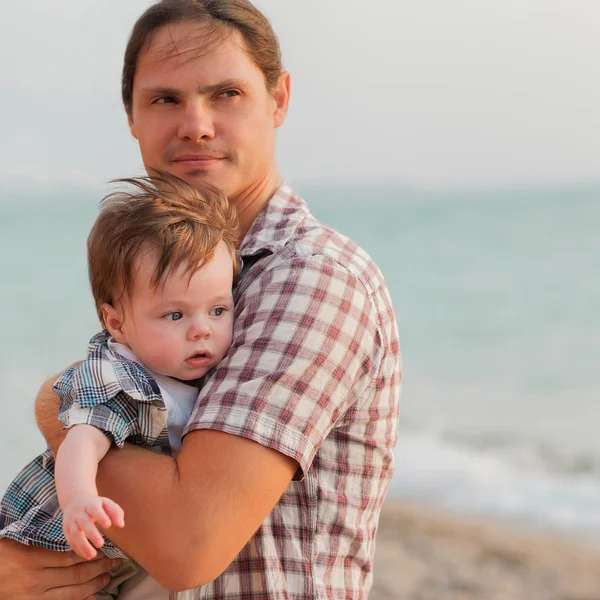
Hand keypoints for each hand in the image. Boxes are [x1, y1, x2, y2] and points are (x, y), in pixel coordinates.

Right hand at [0, 537, 120, 599]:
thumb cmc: (1, 558)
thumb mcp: (19, 546)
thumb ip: (44, 547)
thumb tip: (74, 546)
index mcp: (32, 560)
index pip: (71, 557)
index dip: (92, 555)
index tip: (106, 551)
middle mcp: (36, 581)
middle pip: (77, 575)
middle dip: (100, 568)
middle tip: (115, 562)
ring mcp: (34, 597)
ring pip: (72, 593)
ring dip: (94, 585)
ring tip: (107, 578)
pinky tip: (91, 597)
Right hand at [63, 494, 124, 560]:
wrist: (75, 501)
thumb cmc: (96, 504)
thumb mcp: (106, 503)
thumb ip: (116, 512)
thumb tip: (121, 525)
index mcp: (90, 504)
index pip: (95, 509)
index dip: (101, 517)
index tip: (108, 525)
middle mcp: (79, 513)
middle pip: (84, 522)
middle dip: (91, 534)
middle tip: (101, 544)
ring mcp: (71, 521)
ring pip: (75, 534)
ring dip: (83, 545)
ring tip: (93, 555)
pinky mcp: (66, 530)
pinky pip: (71, 541)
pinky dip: (78, 549)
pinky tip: (87, 556)